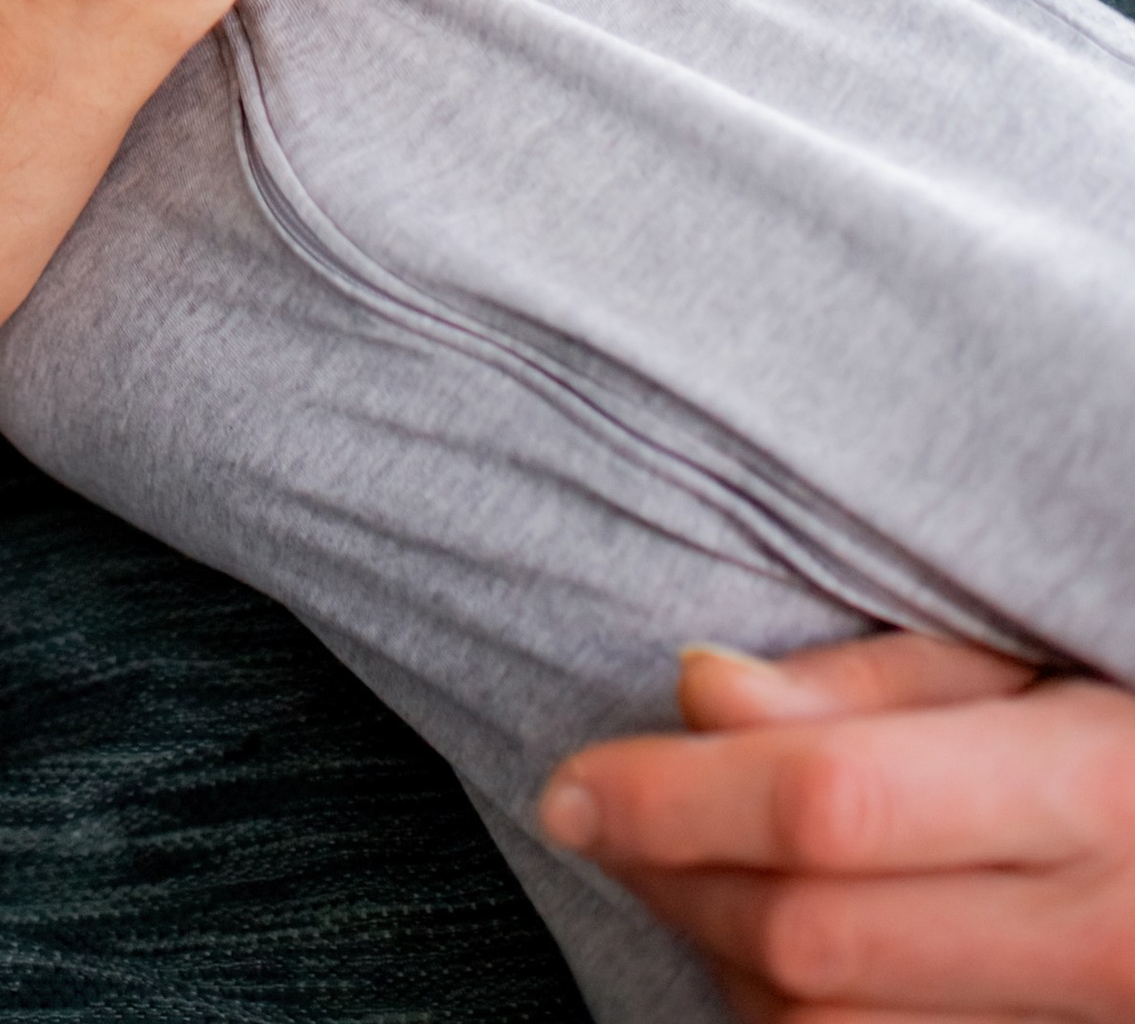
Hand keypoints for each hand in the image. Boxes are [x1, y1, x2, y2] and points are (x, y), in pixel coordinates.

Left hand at [541, 633, 1134, 1016]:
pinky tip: (762, 946)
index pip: (832, 806)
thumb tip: (701, 688)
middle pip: (811, 936)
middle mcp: (1095, 944)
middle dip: (670, 872)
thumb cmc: (1126, 735)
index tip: (573, 782)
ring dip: (716, 954)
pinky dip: (787, 1013)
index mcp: (1091, 800)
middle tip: (597, 813)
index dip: (678, 796)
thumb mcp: (1033, 663)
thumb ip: (872, 681)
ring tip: (680, 867)